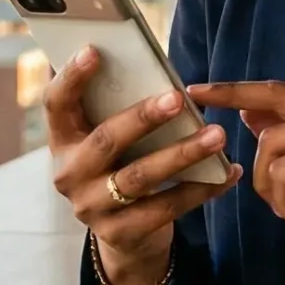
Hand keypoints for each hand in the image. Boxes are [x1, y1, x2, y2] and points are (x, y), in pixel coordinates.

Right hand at [44, 47, 240, 284]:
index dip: (71, 78)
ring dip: (182, 153)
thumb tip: (153, 68)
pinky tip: (228, 172)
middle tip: (178, 98)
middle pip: (105, 141)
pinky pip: (167, 208)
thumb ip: (119, 109)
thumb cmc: (123, 165)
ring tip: (217, 135)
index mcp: (63, 140)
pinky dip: (202, 189)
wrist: (124, 235)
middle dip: (143, 117)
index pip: (56, 104)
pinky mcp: (120, 234)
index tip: (94, 50)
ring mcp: (91, 208)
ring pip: (139, 178)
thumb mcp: (110, 139)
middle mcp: (69, 175)